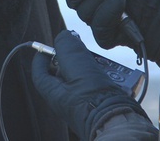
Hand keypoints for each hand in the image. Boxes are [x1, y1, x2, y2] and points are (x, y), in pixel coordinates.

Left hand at [32, 30, 148, 139]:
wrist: (119, 123)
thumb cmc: (95, 100)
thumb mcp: (77, 66)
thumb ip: (67, 47)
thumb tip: (63, 36)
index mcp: (54, 93)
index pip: (40, 72)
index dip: (42, 56)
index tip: (48, 46)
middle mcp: (66, 99)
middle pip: (64, 72)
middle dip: (75, 58)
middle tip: (84, 51)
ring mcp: (83, 102)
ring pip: (84, 77)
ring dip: (94, 66)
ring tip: (104, 63)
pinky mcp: (100, 103)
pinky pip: (100, 86)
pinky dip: (107, 77)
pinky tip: (116, 76)